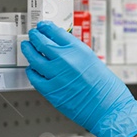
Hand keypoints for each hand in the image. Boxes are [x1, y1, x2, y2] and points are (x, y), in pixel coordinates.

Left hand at [21, 21, 136, 136]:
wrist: (109, 108)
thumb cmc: (106, 88)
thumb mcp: (93, 60)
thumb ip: (75, 53)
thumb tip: (60, 48)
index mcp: (78, 50)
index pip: (55, 32)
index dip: (46, 28)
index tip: (42, 27)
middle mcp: (66, 60)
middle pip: (41, 42)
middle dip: (35, 37)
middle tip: (32, 36)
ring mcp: (56, 75)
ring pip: (34, 58)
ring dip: (28, 51)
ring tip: (27, 48)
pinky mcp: (50, 90)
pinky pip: (34, 77)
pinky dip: (31, 72)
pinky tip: (32, 70)